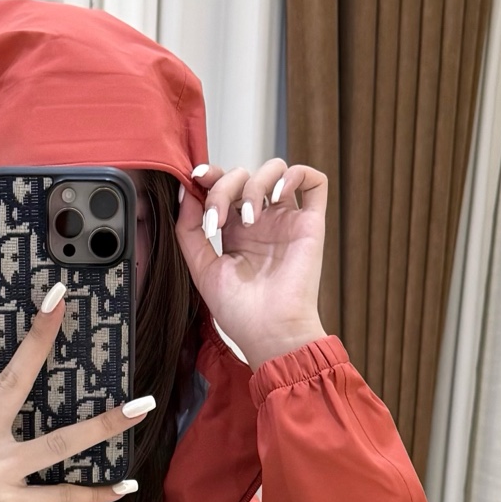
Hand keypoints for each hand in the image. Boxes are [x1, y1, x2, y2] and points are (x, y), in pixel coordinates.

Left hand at [176, 159, 328, 369]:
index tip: (196, 179)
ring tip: (249, 218)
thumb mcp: (202, 269)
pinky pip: (314, 181)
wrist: (269, 332)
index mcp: (235, 231)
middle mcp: (262, 221)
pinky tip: (278, 196)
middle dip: (224, 187)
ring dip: (255, 183)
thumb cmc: (239, 312)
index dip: (210, 175)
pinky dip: (295, 175)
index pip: (223, 186)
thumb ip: (189, 230)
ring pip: (275, 169)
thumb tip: (186, 190)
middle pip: (244, 175)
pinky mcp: (310, 223)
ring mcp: (286, 220)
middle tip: (218, 219)